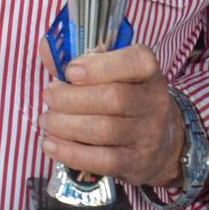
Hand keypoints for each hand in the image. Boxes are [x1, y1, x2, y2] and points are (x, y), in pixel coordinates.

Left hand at [40, 44, 181, 186]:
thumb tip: (46, 47)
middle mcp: (153, 101)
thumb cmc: (126, 98)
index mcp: (148, 71)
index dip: (99, 66)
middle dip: (71, 97)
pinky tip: (51, 145)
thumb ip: (79, 61)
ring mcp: (147, 134)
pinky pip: (102, 160)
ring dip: (65, 125)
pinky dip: (71, 153)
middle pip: (112, 98)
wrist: (162, 141)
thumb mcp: (112, 73)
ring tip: (47, 120)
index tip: (70, 71)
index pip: (135, 62)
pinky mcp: (136, 162)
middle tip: (49, 96)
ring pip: (104, 130)